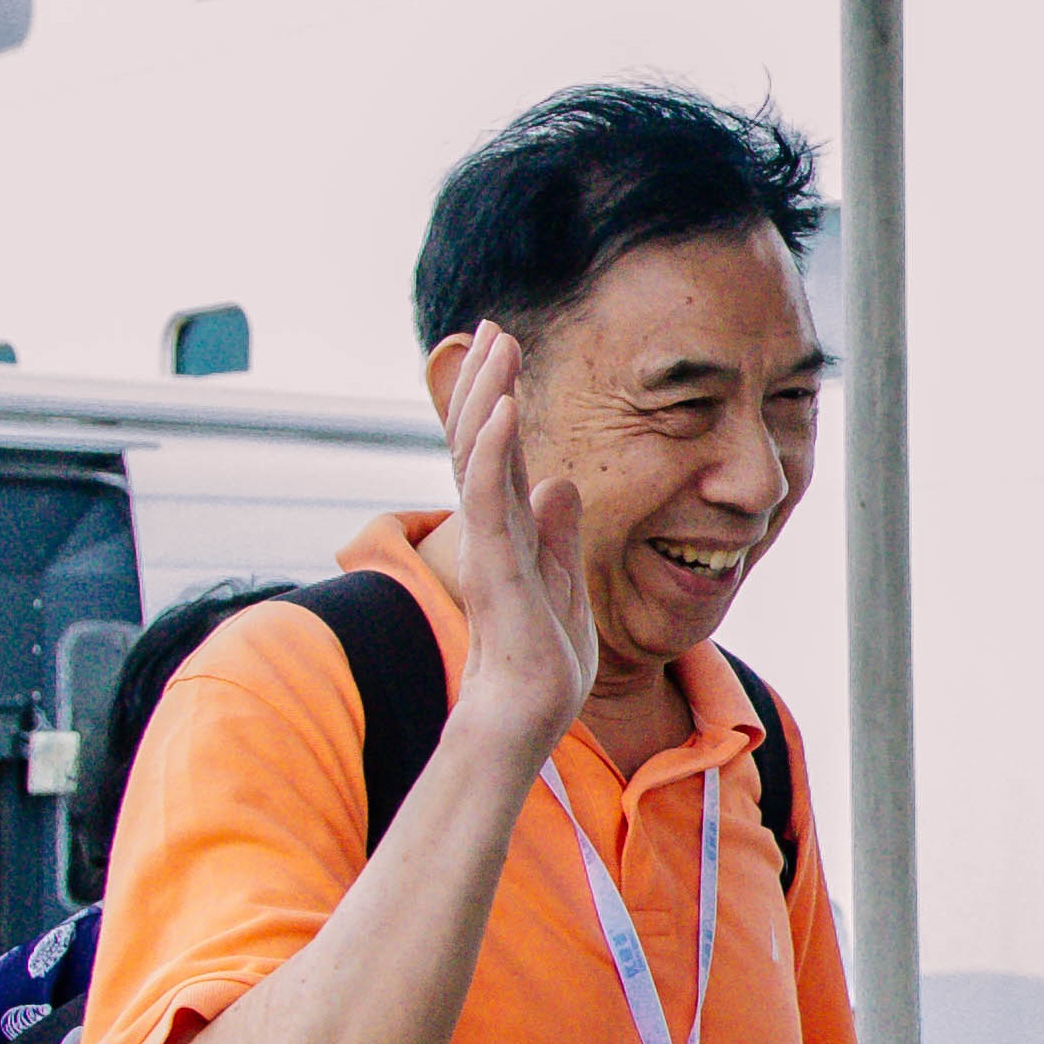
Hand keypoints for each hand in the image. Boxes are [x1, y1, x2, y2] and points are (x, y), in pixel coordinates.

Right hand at [433, 320, 602, 743]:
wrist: (529, 716)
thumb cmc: (544, 662)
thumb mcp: (564, 583)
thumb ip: (559, 532)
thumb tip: (560, 482)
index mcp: (511, 528)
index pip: (499, 449)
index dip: (498, 396)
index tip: (504, 346)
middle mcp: (493, 528)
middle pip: (480, 439)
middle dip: (486, 380)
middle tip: (492, 327)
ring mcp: (490, 545)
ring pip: (478, 456)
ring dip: (487, 396)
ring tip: (497, 346)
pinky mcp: (496, 566)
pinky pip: (489, 497)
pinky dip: (494, 449)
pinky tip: (501, 406)